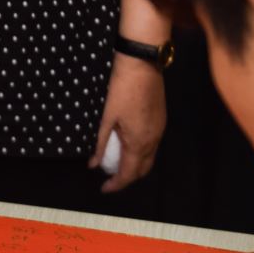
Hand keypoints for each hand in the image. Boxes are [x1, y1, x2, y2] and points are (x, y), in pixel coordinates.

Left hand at [90, 55, 164, 191]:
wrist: (141, 64)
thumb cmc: (121, 89)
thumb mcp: (105, 117)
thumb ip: (99, 142)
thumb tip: (92, 164)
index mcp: (139, 142)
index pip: (130, 174)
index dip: (116, 184)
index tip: (104, 189)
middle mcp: (154, 140)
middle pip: (143, 170)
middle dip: (127, 178)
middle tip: (110, 179)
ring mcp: (160, 129)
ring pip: (150, 157)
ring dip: (135, 165)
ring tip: (116, 164)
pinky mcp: (161, 120)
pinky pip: (153, 145)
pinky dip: (141, 152)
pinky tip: (127, 146)